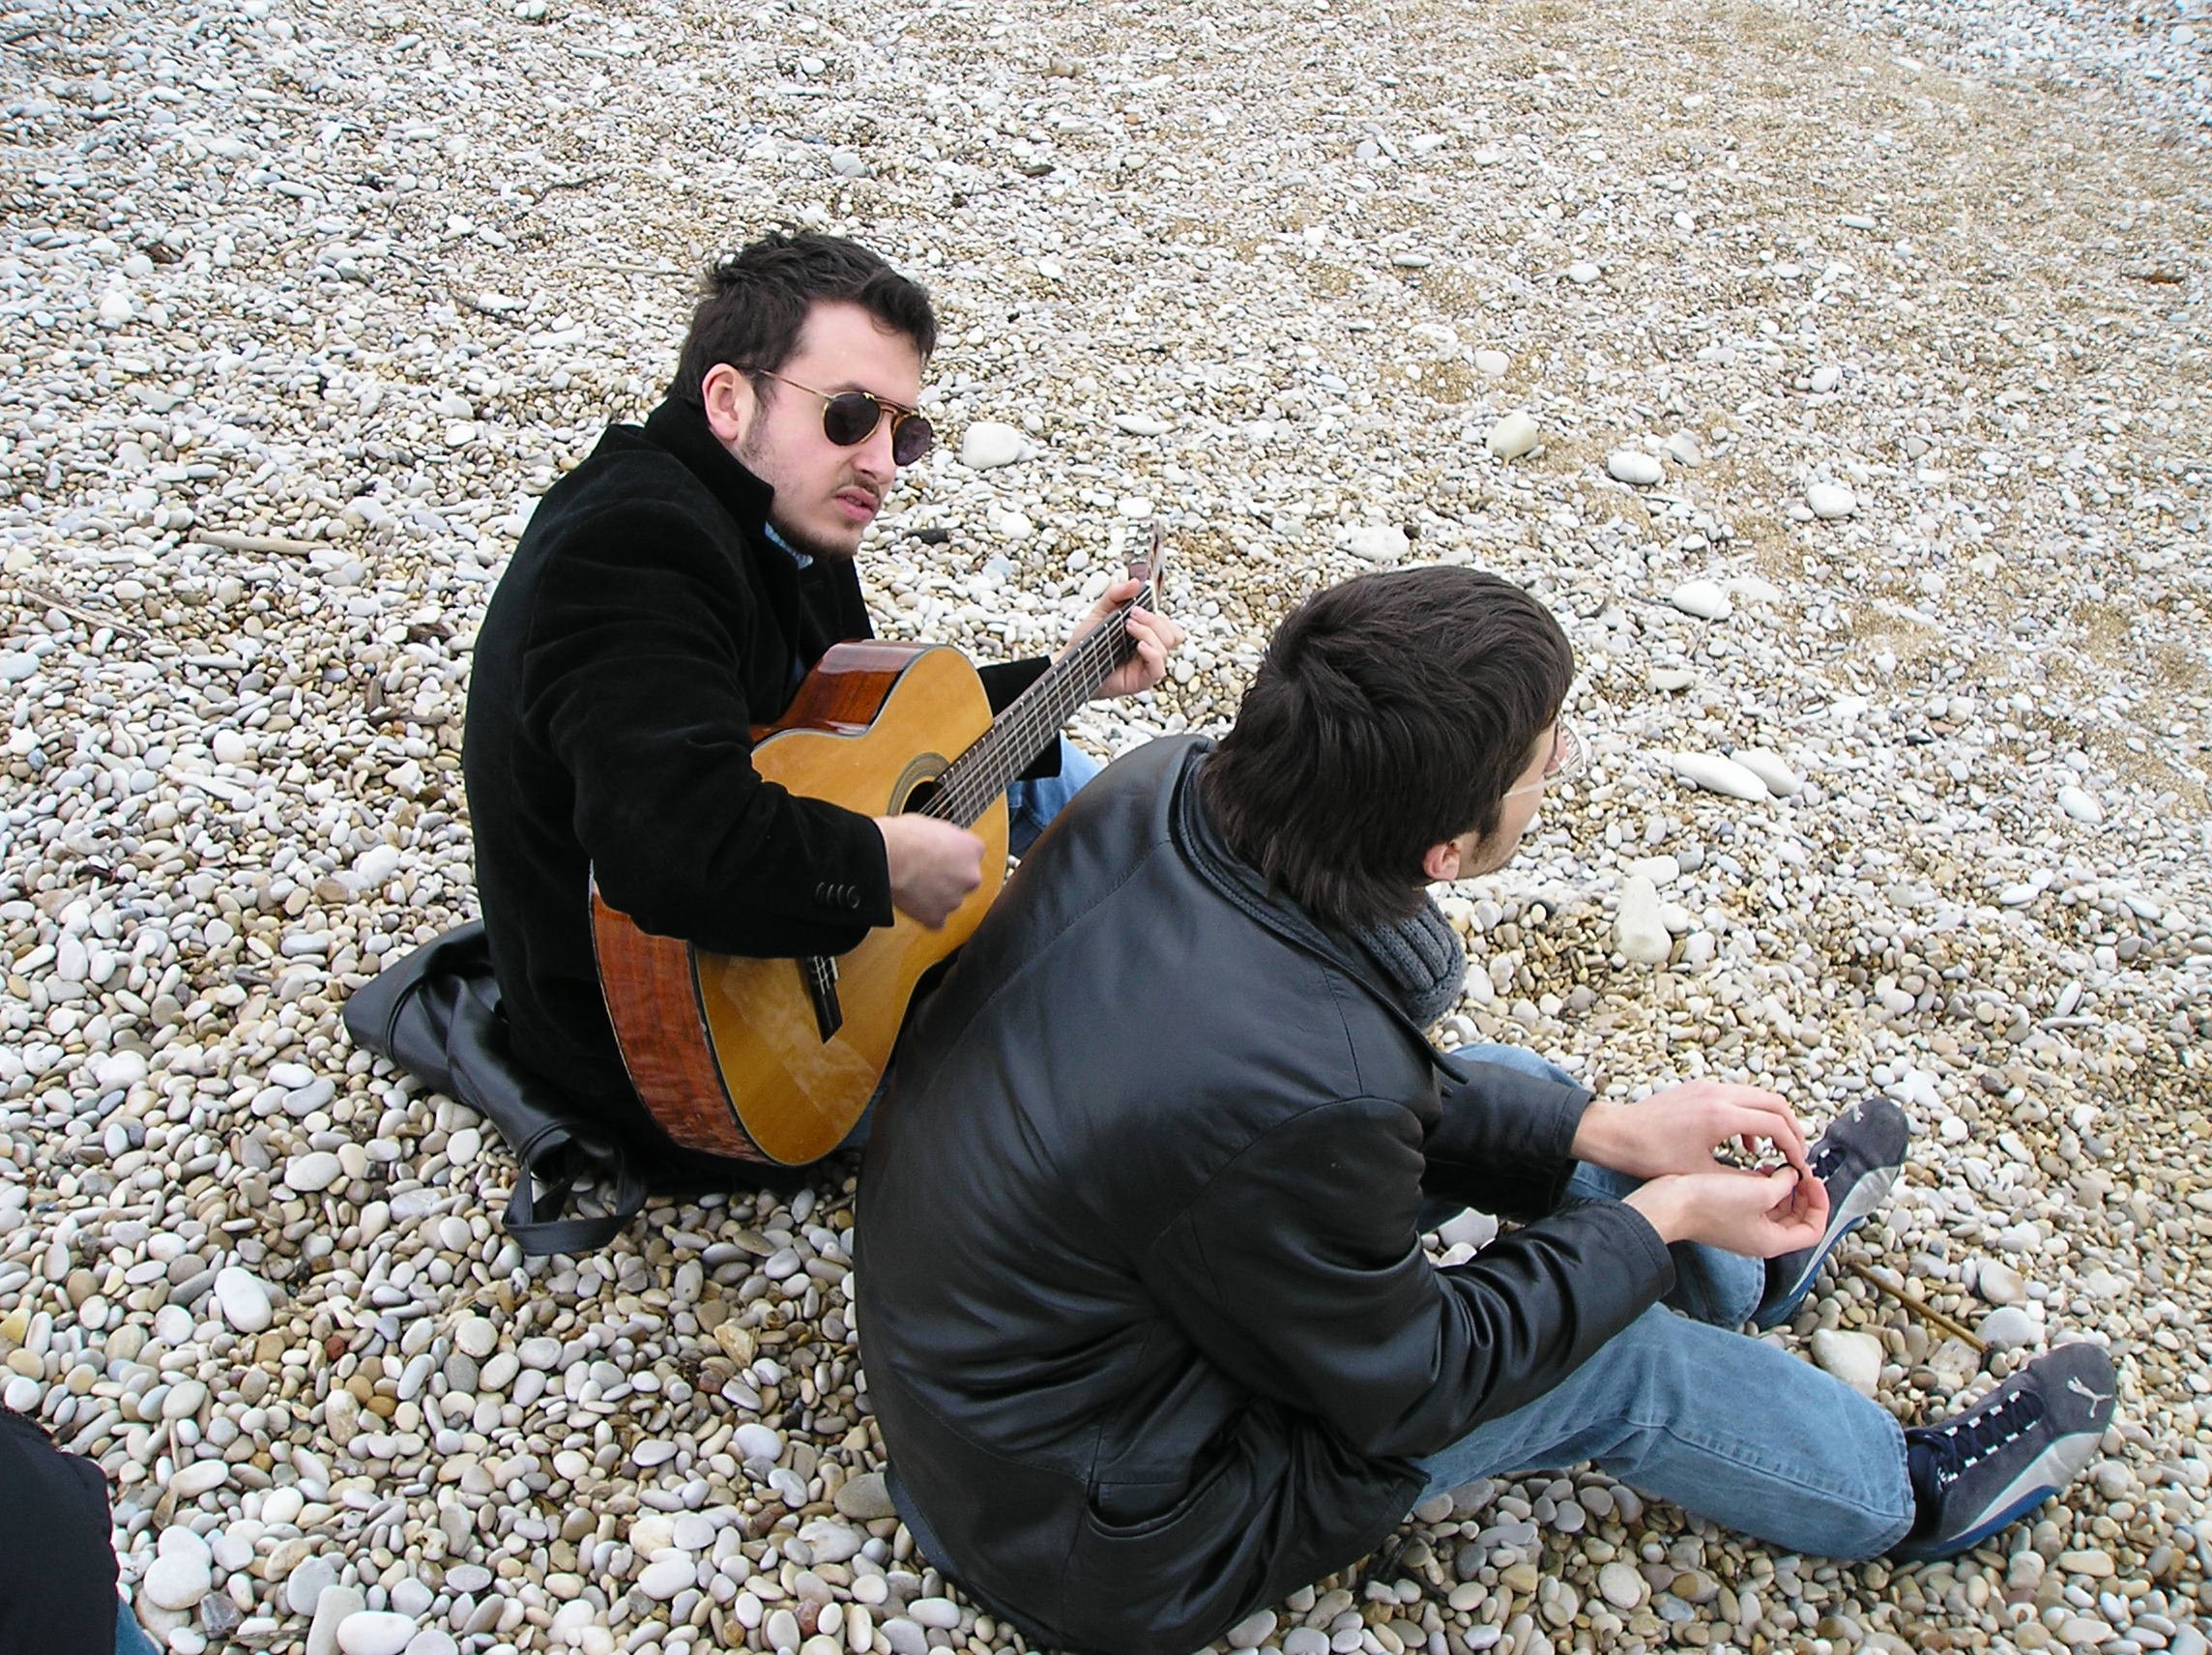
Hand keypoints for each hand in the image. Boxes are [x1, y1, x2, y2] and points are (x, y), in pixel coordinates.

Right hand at [875, 813, 983, 928]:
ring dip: (937, 896)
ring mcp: (955, 899)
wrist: (887, 856)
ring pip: (950, 901)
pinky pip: (935, 920)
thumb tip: (945, 844)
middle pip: (965, 881)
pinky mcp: (937, 917)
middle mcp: (971, 876)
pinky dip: (925, 915)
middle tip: (927, 872)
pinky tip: (913, 902)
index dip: (954, 857)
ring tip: (915, 885)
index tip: (942, 857)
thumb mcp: (937, 825)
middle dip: (949, 879)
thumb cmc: (905, 837)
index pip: (971, 856)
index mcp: (973, 849)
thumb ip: (950, 840)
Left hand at [1063, 575, 1184, 699]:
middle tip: (1133, 615)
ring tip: (1128, 627)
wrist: (1071, 661)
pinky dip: (1153, 653)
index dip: (1158, 615)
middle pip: (1173, 634)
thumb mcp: (1100, 611)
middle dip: (1154, 620)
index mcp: (1146, 634)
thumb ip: (1116, 594)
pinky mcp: (1142, 680)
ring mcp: (1147, 665)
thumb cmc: (1087, 641)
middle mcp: (1150, 649)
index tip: (1137, 607)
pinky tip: (1139, 646)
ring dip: (1149, 632)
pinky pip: (1159, 668)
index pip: (1168, 625)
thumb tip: (1135, 582)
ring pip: (1167, 647)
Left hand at [1571, 1081, 1811, 1182]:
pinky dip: (1750, 1115)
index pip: (1776, 1124)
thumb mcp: (1701, 1175)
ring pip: (1757, 1096)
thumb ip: (1741, 1179)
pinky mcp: (1699, 1087)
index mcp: (1721, 1115)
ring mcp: (1708, 1086)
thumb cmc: (1652, 1157)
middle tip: (1795, 1154)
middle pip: (1775, 1102)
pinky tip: (1742, 1144)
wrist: (1617, 1134)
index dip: (1794, 1146)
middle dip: (1791, 1128)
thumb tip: (1771, 1186)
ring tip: (1772, 1151)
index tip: (1798, 1166)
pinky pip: (1737, 1096)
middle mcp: (1718, 1094)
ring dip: (1771, 1121)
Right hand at [1623, 1165, 1830, 1257]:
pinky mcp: (1729, 1215)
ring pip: (1777, 1209)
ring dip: (1783, 1188)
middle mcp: (1760, 1238)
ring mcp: (1743, 1227)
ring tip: (1778, 1167)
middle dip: (1802, 1194)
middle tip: (1799, 1170)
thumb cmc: (1710, 1203)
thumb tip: (1792, 1175)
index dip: (1820, 1203)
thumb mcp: (1759, 1191)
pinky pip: (1757, 1202)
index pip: (1813, 1230)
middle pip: (1796, 1219)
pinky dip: (1764, 1186)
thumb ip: (1785, 1183)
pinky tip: (1757, 1168)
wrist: (1668, 1204)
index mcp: (1772, 1241)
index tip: (1812, 1178)